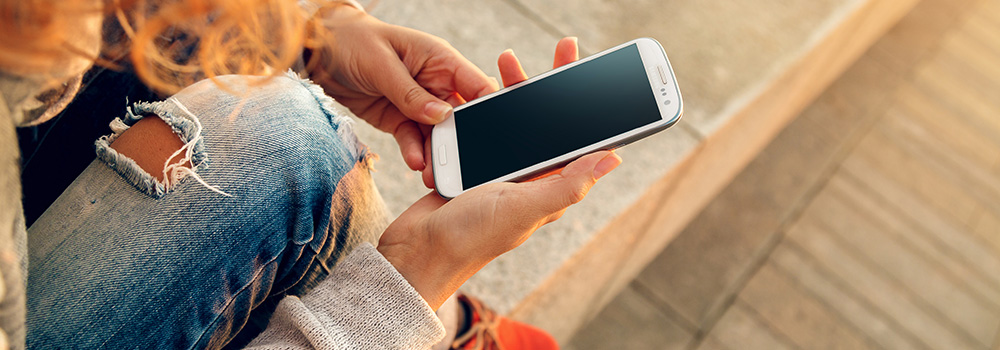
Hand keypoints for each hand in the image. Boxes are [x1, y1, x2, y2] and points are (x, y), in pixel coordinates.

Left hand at [305, 5, 497, 183]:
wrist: (319, 53)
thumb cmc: (354, 41)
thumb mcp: (382, 64)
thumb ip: (411, 93)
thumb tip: (443, 116)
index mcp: (441, 60)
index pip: (477, 85)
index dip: (490, 109)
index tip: (493, 135)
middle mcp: (436, 83)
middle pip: (460, 117)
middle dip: (461, 141)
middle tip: (459, 165)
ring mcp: (419, 103)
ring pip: (438, 134)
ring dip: (437, 154)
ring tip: (433, 174)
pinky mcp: (400, 120)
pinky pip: (414, 140)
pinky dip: (415, 153)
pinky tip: (416, 164)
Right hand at [377, 38, 617, 309]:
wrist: (415, 252)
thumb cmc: (471, 238)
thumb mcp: (524, 208)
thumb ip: (567, 183)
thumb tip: (613, 158)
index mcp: (548, 187)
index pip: (576, 139)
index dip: (583, 105)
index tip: (585, 70)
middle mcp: (527, 179)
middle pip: (546, 123)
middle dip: (547, 86)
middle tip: (554, 51)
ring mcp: (498, 172)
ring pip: (512, 121)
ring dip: (510, 91)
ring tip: (505, 64)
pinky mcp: (470, 168)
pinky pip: (480, 130)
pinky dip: (478, 109)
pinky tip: (473, 93)